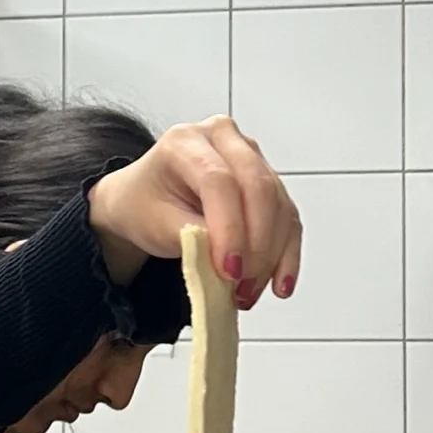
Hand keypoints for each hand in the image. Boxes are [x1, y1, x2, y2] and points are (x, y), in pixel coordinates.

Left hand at [86, 115, 302, 308]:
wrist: (144, 200)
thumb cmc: (144, 205)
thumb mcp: (155, 224)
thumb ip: (192, 239)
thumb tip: (232, 263)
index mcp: (186, 140)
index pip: (218, 180)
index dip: (229, 228)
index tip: (229, 270)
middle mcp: (225, 139)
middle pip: (258, 187)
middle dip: (256, 244)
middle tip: (241, 285)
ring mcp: (252, 158)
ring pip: (279, 205)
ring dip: (271, 256)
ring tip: (247, 293)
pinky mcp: (269, 183)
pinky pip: (288, 219)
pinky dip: (286, 255)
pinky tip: (280, 284)